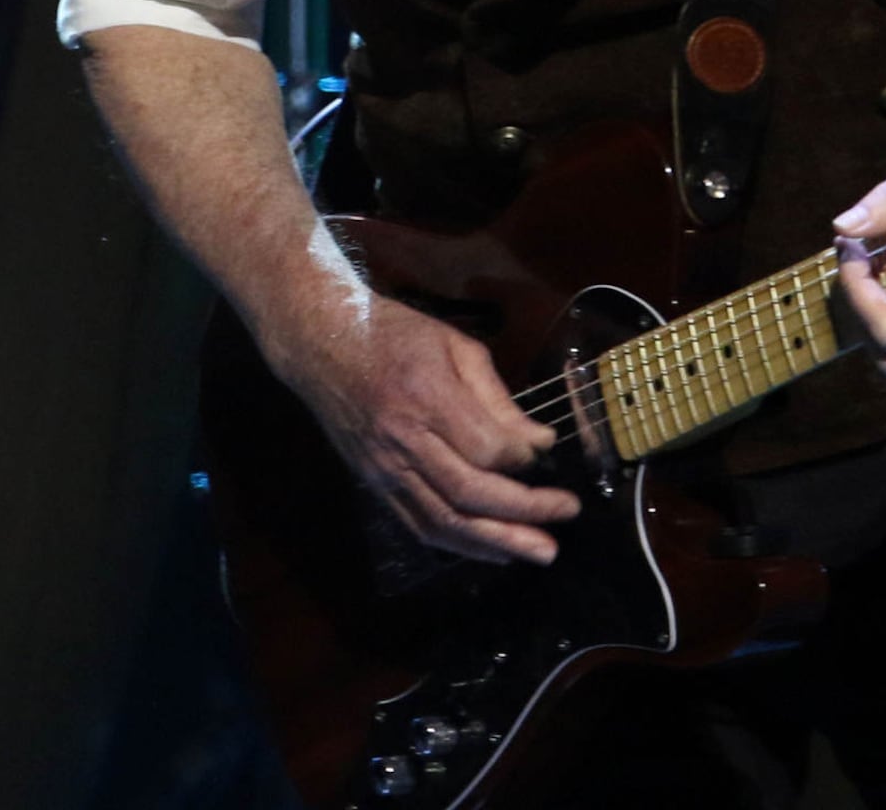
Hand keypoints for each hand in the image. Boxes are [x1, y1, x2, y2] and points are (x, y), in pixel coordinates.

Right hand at [270, 294, 579, 565]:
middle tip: (566, 514)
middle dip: (523, 511)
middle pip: (469, 492)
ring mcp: (385, 467)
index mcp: (426, 395)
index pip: (485, 448)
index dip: (523, 460)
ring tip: (539, 552)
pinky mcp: (374, 483)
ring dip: (496, 542)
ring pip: (444, 521)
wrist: (319, 342)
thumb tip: (538, 444)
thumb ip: (497, 398)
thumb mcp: (454, 346)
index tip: (545, 454)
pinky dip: (459, 545)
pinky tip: (494, 551)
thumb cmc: (393, 334)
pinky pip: (419, 525)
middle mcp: (403, 439)